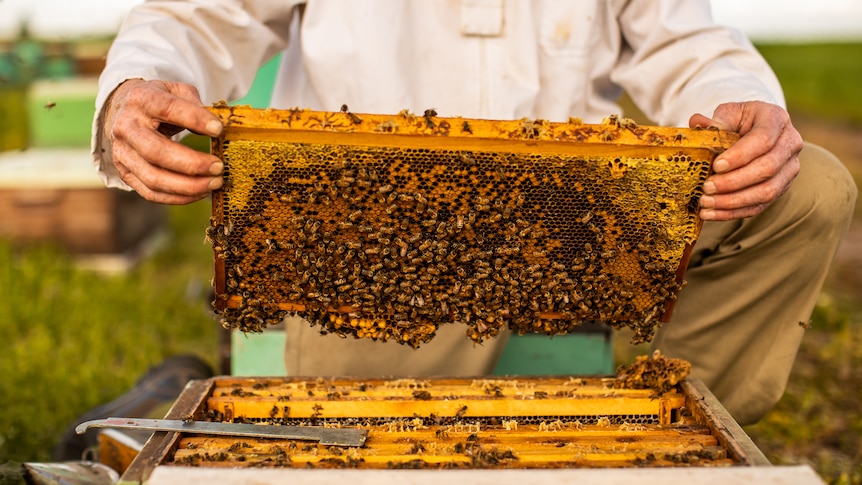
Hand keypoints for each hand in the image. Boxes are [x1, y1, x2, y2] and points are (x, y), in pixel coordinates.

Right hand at [103, 79, 223, 203]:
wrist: (124, 111)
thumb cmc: (160, 102)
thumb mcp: (176, 91)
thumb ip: (196, 104)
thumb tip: (216, 129)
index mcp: (141, 99)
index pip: (167, 109)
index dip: (194, 119)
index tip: (218, 130)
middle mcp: (126, 127)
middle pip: (156, 151)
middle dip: (191, 163)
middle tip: (219, 167)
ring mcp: (122, 153)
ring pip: (153, 178)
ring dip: (188, 186)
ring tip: (215, 183)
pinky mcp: (125, 173)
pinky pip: (152, 193)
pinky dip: (179, 197)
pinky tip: (201, 192)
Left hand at [689, 101, 802, 220]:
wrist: (755, 131)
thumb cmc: (739, 121)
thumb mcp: (729, 114)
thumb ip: (716, 121)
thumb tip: (697, 124)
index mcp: (776, 119)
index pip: (763, 139)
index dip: (740, 155)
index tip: (716, 165)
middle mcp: (790, 144)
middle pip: (767, 168)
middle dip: (734, 181)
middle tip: (707, 187)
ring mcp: (789, 168)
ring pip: (767, 191)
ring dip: (733, 201)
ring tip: (706, 202)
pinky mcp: (781, 188)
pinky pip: (760, 205)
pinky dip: (734, 212)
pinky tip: (711, 213)